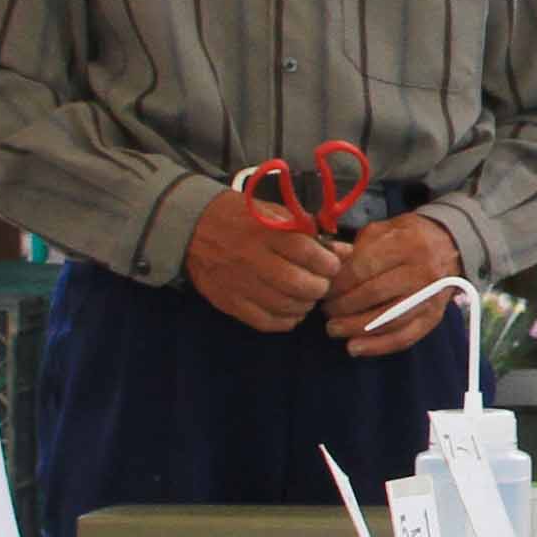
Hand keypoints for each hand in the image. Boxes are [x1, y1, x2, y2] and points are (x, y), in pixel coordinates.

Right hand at [183, 185, 339, 333]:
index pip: (309, 254)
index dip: (328, 264)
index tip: (331, 265)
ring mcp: (241, 284)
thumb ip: (309, 232)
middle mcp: (254, 259)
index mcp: (267, 233)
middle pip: (301, 285)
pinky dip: (286, 320)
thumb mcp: (274, 213)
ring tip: (306, 295)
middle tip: (320, 283)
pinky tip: (290, 309)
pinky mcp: (230, 302)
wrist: (193, 228)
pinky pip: (267, 322)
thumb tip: (343, 252)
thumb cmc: (241, 218)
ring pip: (287, 307)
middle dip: (320, 287)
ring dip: (305, 304)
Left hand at [328, 210, 463, 358]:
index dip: (338, 283)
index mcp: (406, 244)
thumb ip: (355, 248)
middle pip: (374, 294)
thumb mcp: (383, 231)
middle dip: (343, 306)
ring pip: (388, 319)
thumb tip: (327, 266)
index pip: (364, 267)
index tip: (324, 290)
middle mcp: (422, 271)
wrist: (450, 246)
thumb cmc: (409, 237)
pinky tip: (356, 347)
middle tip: (326, 310)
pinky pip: (405, 337)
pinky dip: (378, 346)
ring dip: (356, 328)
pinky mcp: (433, 316)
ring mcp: (430, 297)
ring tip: (334, 329)